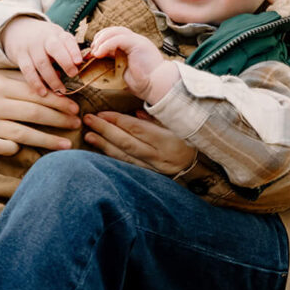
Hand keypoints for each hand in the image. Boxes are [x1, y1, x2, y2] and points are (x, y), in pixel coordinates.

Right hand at [0, 16, 84, 93]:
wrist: (19, 31)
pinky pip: (27, 71)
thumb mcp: (57, 39)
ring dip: (52, 78)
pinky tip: (43, 92)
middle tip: (73, 74)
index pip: (66, 39)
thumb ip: (68, 50)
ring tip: (60, 91)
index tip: (79, 62)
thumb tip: (79, 66)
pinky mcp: (20, 56)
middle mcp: (43, 38)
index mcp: (56, 34)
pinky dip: (35, 83)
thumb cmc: (46, 40)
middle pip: (54, 48)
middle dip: (65, 61)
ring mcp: (30, 47)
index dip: (73, 50)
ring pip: (41, 63)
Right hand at [0, 68, 80, 156]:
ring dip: (47, 140)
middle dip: (58, 120)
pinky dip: (10, 148)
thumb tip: (56, 89)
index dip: (59, 102)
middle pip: (33, 113)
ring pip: (21, 133)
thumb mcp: (1, 76)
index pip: (37, 95)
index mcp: (3, 85)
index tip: (76, 108)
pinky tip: (24, 151)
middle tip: (77, 124)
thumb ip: (25, 82)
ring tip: (67, 145)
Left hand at [83, 111, 197, 175]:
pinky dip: (113, 158)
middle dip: (105, 130)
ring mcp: (153, 169)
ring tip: (89, 136)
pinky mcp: (149, 176)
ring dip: (104, 146)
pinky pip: (128, 167)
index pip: (136, 128)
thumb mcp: (176, 124)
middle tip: (88, 120)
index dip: (117, 120)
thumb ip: (156, 118)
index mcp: (166, 140)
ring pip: (124, 157)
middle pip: (126, 142)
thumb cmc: (189, 138)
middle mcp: (158, 156)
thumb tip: (136, 114)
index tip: (101, 112)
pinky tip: (101, 151)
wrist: (201, 166)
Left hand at [87, 26, 173, 101]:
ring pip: (116, 31)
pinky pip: (119, 39)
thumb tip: (96, 58)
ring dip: (102, 40)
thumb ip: (112, 61)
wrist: (156, 87)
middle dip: (100, 38)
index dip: (101, 41)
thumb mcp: (122, 70)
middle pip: (114, 30)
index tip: (93, 52)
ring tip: (95, 51)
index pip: (115, 35)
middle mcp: (136, 40)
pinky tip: (99, 53)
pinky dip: (106, 44)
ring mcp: (138, 40)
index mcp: (133, 46)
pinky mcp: (138, 44)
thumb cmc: (141, 82)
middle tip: (92, 51)